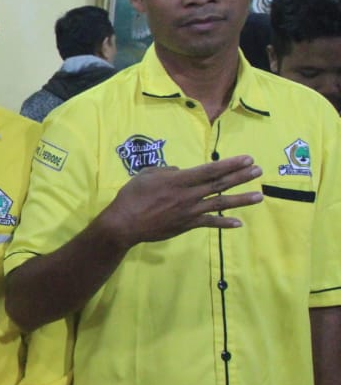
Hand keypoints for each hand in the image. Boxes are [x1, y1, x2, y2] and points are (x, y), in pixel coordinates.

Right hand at [98, 156, 262, 247]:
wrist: (125, 224)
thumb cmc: (132, 196)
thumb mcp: (146, 175)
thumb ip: (166, 170)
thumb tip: (180, 170)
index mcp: (179, 180)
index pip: (210, 170)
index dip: (230, 164)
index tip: (248, 159)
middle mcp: (189, 195)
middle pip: (220, 184)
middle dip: (241, 177)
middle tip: (258, 171)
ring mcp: (190, 211)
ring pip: (220, 203)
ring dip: (241, 200)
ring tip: (259, 196)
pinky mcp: (187, 225)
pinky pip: (209, 223)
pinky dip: (224, 223)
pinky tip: (239, 223)